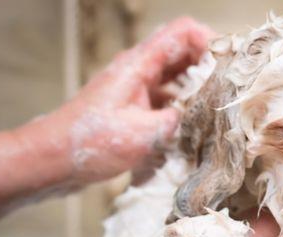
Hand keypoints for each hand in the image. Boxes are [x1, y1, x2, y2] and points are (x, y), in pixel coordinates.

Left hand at [37, 17, 212, 183]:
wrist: (53, 159)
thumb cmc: (91, 142)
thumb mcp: (142, 134)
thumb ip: (178, 121)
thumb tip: (204, 116)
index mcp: (139, 65)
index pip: (182, 33)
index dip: (209, 40)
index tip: (229, 63)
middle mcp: (140, 70)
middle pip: (183, 52)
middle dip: (209, 66)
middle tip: (229, 88)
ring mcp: (137, 87)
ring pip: (177, 75)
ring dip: (197, 87)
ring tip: (215, 107)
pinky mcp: (135, 105)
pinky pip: (167, 96)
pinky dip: (182, 105)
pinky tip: (193, 124)